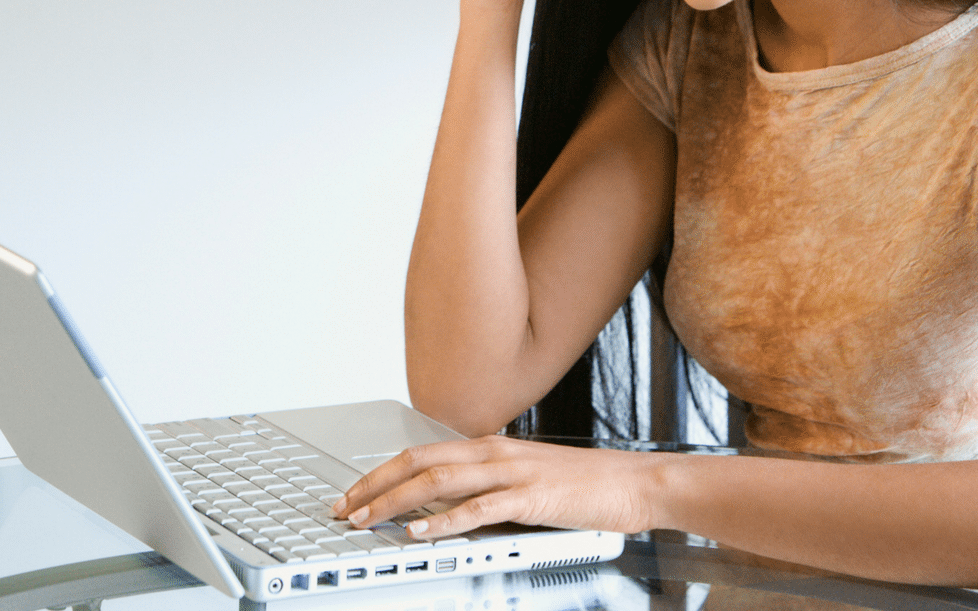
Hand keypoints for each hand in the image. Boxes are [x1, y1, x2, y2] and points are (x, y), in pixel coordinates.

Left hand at [330, 436, 654, 537]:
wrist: (634, 483)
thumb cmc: (582, 485)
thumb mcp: (522, 479)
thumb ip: (484, 486)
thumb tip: (443, 505)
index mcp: (488, 446)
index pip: (419, 453)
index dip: (380, 473)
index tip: (352, 493)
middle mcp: (493, 452)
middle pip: (417, 462)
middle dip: (373, 486)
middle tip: (344, 508)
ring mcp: (511, 472)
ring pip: (438, 481)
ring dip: (396, 502)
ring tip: (368, 519)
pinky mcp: (530, 498)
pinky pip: (478, 508)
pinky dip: (444, 521)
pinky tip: (421, 531)